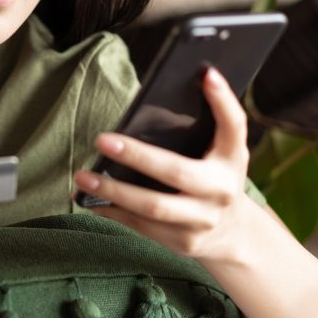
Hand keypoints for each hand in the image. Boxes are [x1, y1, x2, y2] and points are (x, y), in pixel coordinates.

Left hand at [73, 67, 262, 264]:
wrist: (233, 233)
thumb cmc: (216, 178)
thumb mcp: (222, 152)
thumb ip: (206, 125)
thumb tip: (177, 87)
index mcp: (233, 160)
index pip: (234, 126)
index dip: (223, 100)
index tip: (207, 75)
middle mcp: (221, 191)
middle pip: (176, 173)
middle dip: (137, 156)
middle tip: (101, 140)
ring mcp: (201, 221)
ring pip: (152, 207)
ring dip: (113, 190)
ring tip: (83, 175)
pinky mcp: (182, 242)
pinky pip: (141, 226)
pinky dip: (112, 212)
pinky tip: (89, 199)